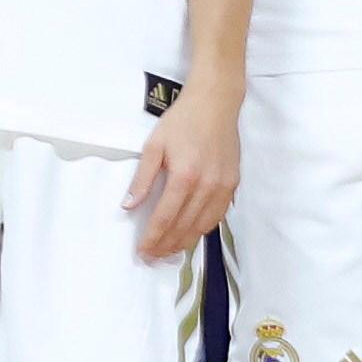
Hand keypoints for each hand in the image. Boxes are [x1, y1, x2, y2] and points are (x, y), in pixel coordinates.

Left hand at [122, 73, 238, 263]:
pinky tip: (190, 234)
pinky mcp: (233, 185)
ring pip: (203, 226)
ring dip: (185, 242)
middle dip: (166, 246)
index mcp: (184, 176)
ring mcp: (223, 187)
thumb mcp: (154, 145)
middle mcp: (207, 186)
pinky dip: (202, 229)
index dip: (153, 238)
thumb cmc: (182, 121)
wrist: (216, 104)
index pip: (165, 218)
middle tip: (152, 258)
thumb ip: (142, 178)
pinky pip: (217, 216)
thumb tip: (129, 206)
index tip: (142, 252)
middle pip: (184, 227)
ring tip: (168, 252)